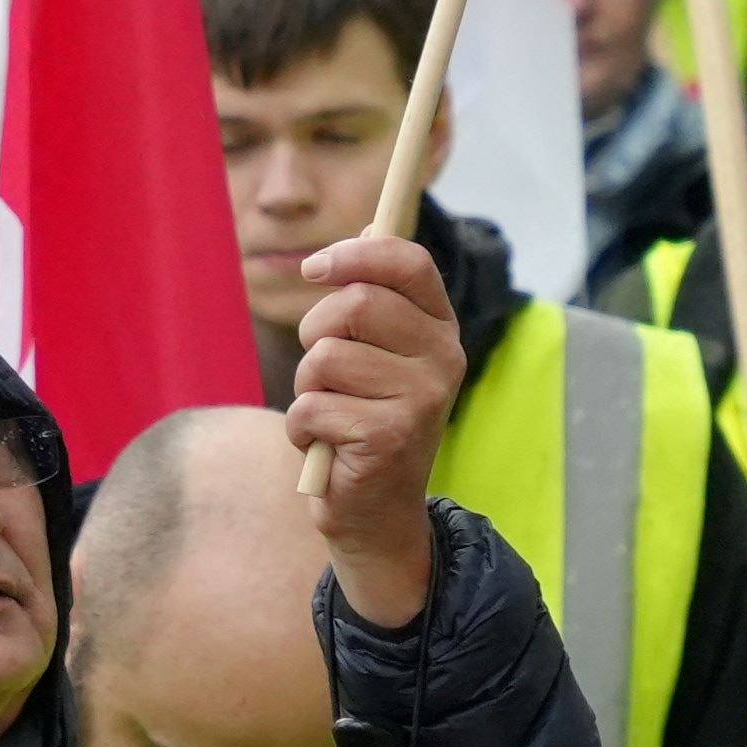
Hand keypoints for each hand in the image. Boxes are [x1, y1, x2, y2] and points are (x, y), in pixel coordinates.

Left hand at [286, 232, 461, 625]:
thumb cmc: (363, 421)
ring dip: (307, 390)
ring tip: (331, 415)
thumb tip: (361, 232)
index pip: (409, 263)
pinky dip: (302, 430)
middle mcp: (443, 360)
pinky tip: (329, 448)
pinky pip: (311, 406)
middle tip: (322, 370)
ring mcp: (421, 400)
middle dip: (315, 334)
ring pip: (324, 357)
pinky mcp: (389, 437)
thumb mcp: (376, 356)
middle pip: (355, 303)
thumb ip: (372, 300)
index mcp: (441, 330)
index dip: (354, 254)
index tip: (314, 269)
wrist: (378, 514)